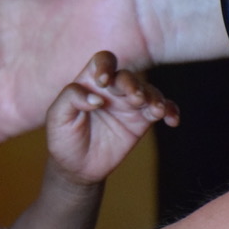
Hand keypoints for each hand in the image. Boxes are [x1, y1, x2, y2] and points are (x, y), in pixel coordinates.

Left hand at [46, 50, 178, 184]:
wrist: (77, 167)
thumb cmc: (63, 138)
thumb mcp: (57, 117)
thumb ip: (71, 99)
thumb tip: (96, 97)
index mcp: (90, 82)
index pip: (103, 61)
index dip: (105, 66)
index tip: (102, 82)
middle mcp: (112, 89)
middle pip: (127, 76)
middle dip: (132, 85)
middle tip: (134, 98)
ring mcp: (129, 103)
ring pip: (148, 91)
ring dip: (154, 98)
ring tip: (155, 110)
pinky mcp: (143, 119)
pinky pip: (163, 108)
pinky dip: (171, 110)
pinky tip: (172, 120)